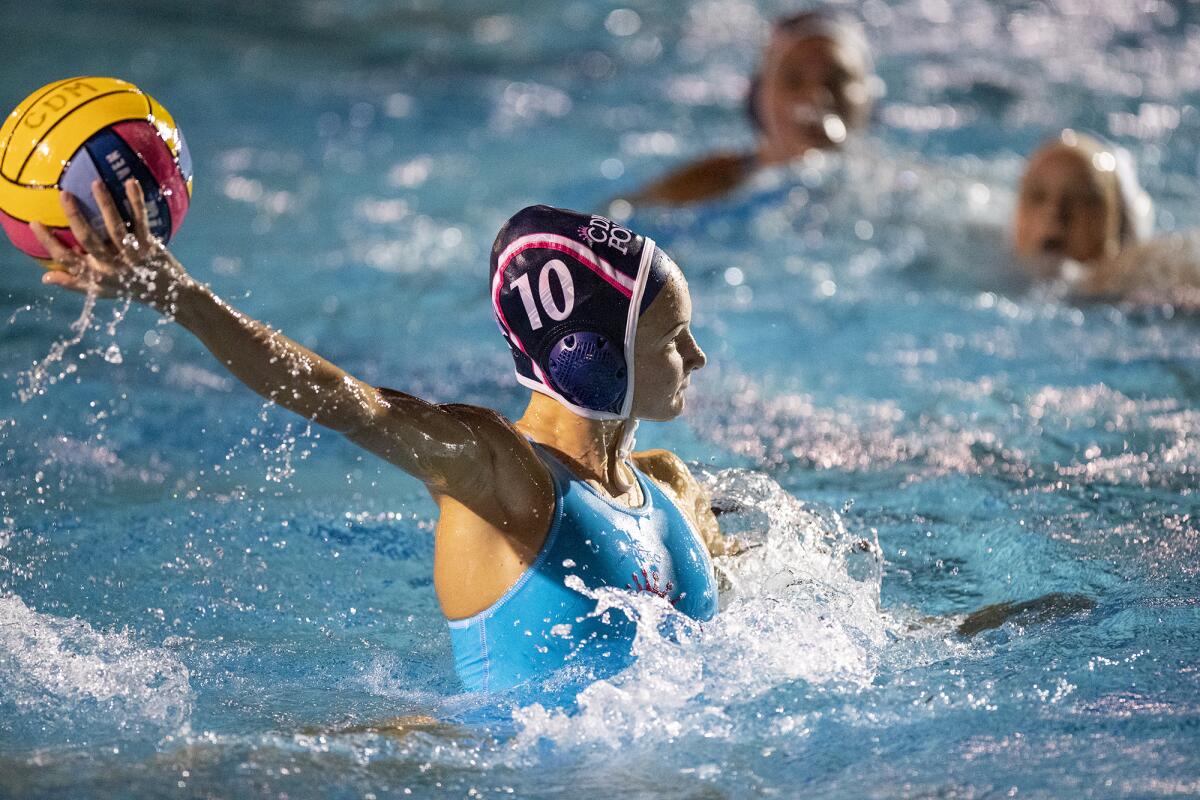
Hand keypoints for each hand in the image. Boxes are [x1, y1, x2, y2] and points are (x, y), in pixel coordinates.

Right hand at [31, 178, 193, 313]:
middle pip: (89, 240)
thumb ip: (74, 282)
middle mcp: (112, 265)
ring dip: (105, 204)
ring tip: (95, 183)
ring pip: (115, 227)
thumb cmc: (129, 287)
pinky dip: (136, 201)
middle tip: (64, 194)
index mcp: (97, 275)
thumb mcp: (101, 290)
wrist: (168, 294)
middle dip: (75, 217)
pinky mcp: (149, 245)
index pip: (67, 259)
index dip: (49, 243)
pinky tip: (130, 183)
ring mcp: (132, 255)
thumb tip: (45, 276)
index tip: (34, 222)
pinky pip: (141, 220)